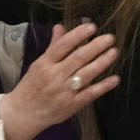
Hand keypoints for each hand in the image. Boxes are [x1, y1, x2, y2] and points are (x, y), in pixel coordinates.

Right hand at [0, 23, 119, 139]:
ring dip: (101, 62)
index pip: (63, 45)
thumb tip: (61, 26)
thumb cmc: (31, 86)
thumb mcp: (38, 64)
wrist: (24, 113)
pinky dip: (103, 86)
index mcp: (45, 63)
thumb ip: (53, 46)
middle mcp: (54, 76)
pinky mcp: (72, 105)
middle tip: (110, 38)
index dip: (78, 35)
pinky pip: (90, 94)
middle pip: (77, 58)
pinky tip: (115, 78)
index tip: (92, 27)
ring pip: (85, 75)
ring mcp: (64, 92)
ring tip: (114, 52)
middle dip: (95, 47)